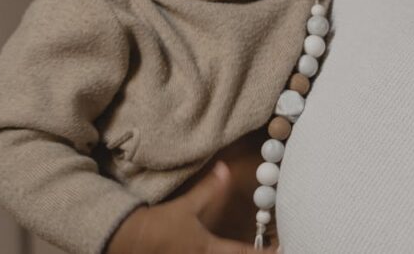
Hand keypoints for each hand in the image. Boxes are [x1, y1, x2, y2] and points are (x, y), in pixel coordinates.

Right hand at [106, 162, 275, 253]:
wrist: (130, 240)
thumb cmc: (160, 225)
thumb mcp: (186, 206)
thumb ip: (208, 189)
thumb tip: (225, 168)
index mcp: (209, 250)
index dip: (266, 253)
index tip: (283, 247)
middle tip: (279, 250)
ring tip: (260, 251)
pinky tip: (234, 252)